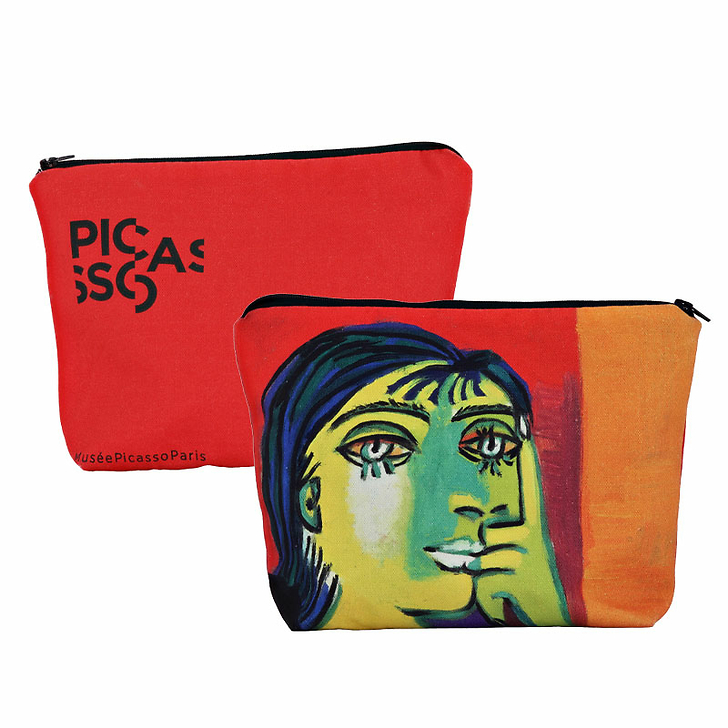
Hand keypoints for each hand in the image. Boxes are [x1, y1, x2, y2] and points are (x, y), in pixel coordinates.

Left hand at [474, 440, 569, 625]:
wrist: (563, 615)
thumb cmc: (535, 581)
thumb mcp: (521, 554)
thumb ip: (495, 534)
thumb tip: (461, 511)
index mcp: (537, 523)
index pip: (530, 482)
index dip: (527, 454)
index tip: (525, 422)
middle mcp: (536, 534)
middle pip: (488, 533)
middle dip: (486, 554)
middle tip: (509, 569)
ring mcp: (529, 556)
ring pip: (482, 561)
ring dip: (489, 578)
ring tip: (512, 587)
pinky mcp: (522, 580)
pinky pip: (486, 584)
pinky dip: (492, 598)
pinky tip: (511, 600)